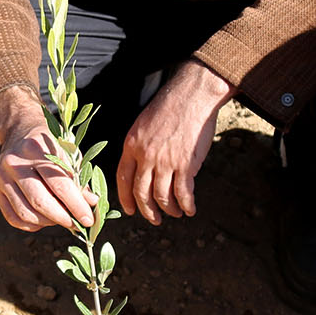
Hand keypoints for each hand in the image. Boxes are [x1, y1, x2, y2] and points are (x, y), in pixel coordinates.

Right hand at [0, 87, 95, 232]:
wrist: (20, 132)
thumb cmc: (50, 145)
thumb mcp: (68, 153)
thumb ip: (79, 179)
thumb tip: (91, 205)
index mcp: (36, 149)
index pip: (59, 184)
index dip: (76, 206)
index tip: (88, 220)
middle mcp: (15, 163)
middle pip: (40, 201)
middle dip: (63, 218)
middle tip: (78, 225)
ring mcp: (2, 177)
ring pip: (26, 213)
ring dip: (48, 223)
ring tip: (62, 219)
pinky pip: (14, 218)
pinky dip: (32, 225)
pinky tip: (44, 220)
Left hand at [116, 61, 231, 225]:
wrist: (192, 95)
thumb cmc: (171, 106)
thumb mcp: (144, 124)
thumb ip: (141, 147)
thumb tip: (145, 168)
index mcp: (132, 145)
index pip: (123, 178)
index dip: (126, 197)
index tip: (130, 209)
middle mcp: (146, 156)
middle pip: (142, 192)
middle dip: (148, 210)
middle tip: (154, 219)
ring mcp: (165, 162)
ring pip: (162, 196)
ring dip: (169, 209)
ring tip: (175, 214)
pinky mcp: (185, 164)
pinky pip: (183, 193)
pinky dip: (186, 205)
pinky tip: (190, 209)